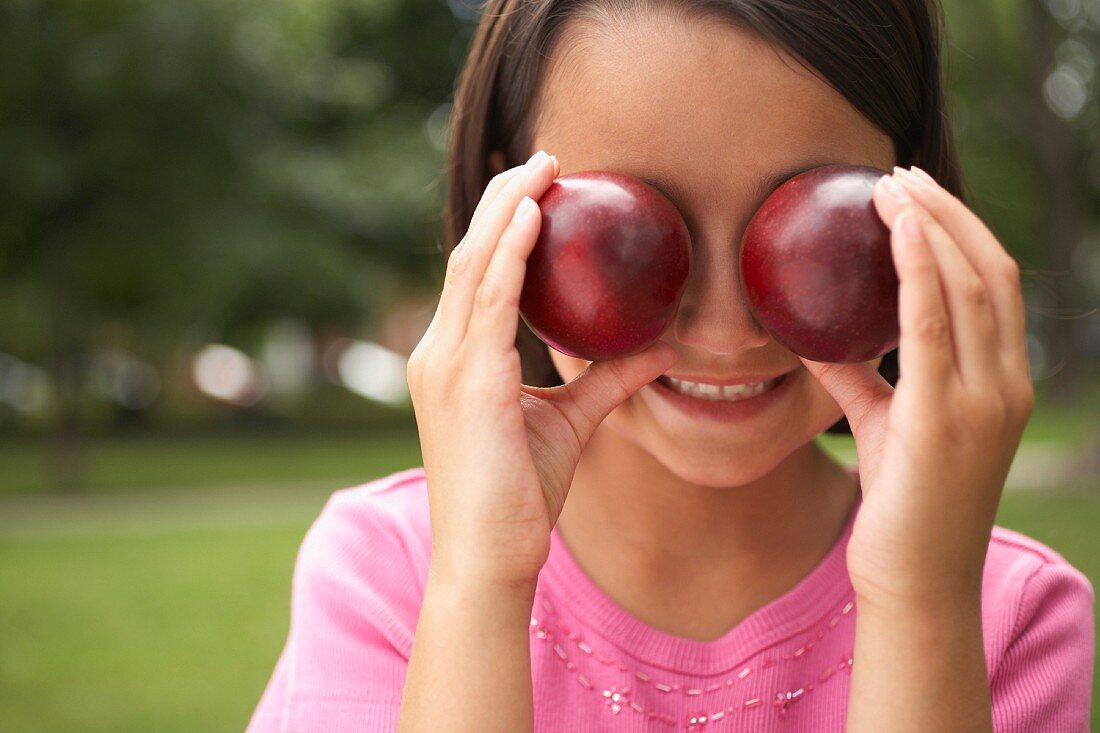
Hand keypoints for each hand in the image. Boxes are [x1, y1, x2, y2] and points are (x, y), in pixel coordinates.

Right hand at [406, 150, 677, 590]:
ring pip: (474, 264)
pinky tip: (536, 214)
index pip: (474, 273)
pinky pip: (489, 300)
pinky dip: (510, 252)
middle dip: (506, 199)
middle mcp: (438, 353)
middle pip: (468, 253)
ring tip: (546, 167)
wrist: (489, 559)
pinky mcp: (469, 382)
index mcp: (453, 360)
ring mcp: (446, 365)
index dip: (502, 224)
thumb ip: (608, 379)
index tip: (539, 185)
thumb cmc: (518, 496)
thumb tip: (660, 347)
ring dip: (510, 209)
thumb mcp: (568, 423)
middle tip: (547, 157)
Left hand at [799, 165, 1033, 607]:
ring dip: (929, 226)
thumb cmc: (903, 505)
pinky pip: (932, 325)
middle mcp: (1004, 385)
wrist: (916, 584)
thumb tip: (815, 334)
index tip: (916, 193)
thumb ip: (860, 376)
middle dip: (944, 213)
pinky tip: (895, 229)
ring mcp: (982, 402)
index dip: (961, 230)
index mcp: (1001, 384)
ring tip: (889, 186)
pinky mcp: (943, 419)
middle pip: (989, 270)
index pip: (995, 284)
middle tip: (897, 174)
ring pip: (969, 285)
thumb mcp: (885, 425)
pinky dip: (918, 268)